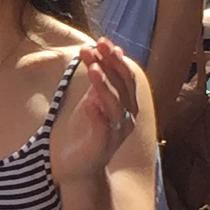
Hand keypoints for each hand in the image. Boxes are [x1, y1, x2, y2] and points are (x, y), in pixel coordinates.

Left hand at [44, 38, 140, 184]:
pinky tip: (88, 103)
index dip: (116, 59)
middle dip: (110, 65)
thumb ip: (104, 78)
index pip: (126, 77)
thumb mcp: (96, 98)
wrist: (81, 167)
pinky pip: (103, 128)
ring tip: (93, 69)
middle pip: (123, 87)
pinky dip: (97, 115)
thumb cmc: (89, 130)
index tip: (102, 41)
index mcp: (128, 105)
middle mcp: (127, 118)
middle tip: (96, 47)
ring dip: (104, 85)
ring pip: (115, 105)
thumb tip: (113, 50)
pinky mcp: (103, 147)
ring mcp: (117, 133)